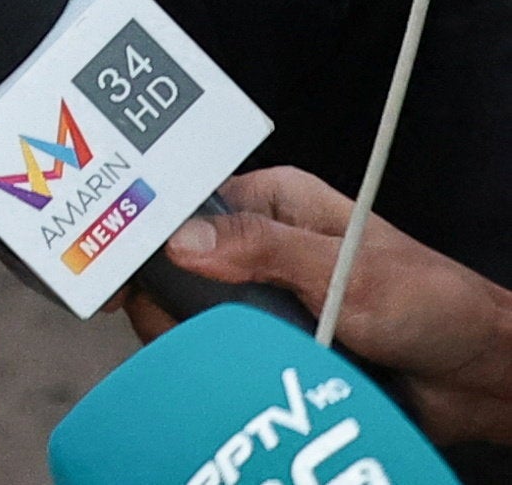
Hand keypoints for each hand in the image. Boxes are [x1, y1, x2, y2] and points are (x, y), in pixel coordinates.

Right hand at [167, 167, 511, 447]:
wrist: (477, 379)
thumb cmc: (434, 305)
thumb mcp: (348, 269)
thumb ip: (266, 250)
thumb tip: (184, 238)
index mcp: (274, 204)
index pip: (185, 203)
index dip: (141, 227)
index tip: (107, 258)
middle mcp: (260, 246)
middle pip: (175, 265)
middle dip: (163, 295)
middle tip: (159, 318)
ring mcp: (263, 298)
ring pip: (191, 316)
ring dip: (198, 337)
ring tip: (218, 350)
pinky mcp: (271, 344)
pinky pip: (220, 354)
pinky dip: (218, 367)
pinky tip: (229, 374)